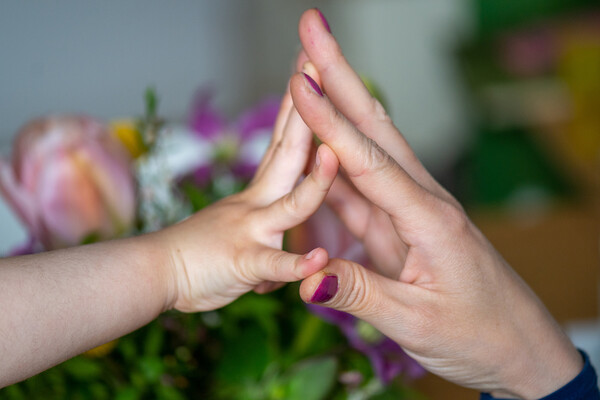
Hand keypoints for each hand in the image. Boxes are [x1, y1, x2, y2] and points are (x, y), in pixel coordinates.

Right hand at [157, 86, 338, 311]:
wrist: (148, 273)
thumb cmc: (193, 255)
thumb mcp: (231, 230)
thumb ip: (261, 230)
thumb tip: (277, 244)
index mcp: (259, 193)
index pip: (281, 142)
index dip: (297, 106)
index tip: (308, 70)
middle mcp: (257, 203)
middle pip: (288, 152)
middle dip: (306, 109)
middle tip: (316, 63)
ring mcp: (252, 231)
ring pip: (292, 205)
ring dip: (316, 181)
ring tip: (334, 154)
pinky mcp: (244, 264)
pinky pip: (273, 263)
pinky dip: (296, 263)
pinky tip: (319, 258)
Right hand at [292, 9, 581, 397]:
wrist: (516, 348)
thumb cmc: (478, 334)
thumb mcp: (417, 323)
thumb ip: (360, 294)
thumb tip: (306, 277)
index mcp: (429, 219)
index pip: (370, 161)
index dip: (331, 123)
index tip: (300, 83)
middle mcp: (421, 202)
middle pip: (373, 129)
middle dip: (339, 77)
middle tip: (313, 29)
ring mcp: (409, 211)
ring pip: (365, 149)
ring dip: (336, 105)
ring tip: (308, 68)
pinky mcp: (399, 226)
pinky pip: (359, 187)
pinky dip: (333, 158)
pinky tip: (318, 136)